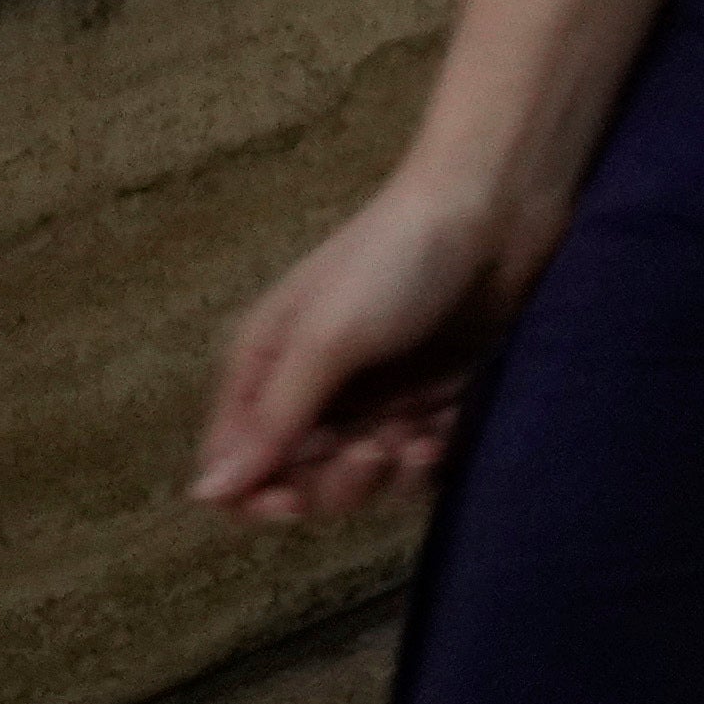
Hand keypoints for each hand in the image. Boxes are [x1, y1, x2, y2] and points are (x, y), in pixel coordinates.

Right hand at [196, 162, 552, 521]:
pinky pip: (417, 459)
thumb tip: (205, 496)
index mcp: (263, 370)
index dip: (258, 495)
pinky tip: (444, 435)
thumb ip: (272, 418)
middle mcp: (311, 389)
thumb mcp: (326, 338)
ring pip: (362, 478)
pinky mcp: (432, 395)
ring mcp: (374, 394)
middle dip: (336, 483)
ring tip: (419, 441)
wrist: (499, 206)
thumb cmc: (397, 259)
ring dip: (387, 474)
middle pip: (300, 481)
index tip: (295, 497)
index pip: (234, 467)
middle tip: (376, 449)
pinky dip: (428, 458)